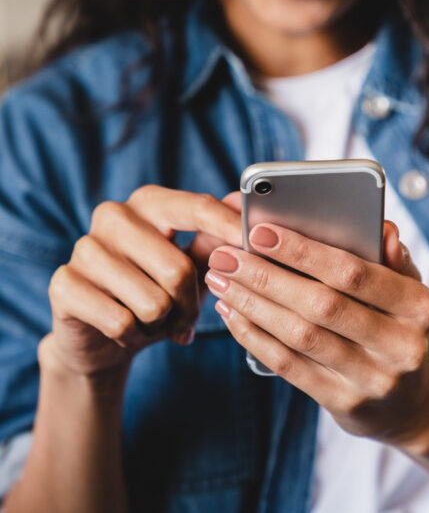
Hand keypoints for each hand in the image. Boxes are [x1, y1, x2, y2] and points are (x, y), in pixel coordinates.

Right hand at [44, 186, 241, 376]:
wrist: (102, 335)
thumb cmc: (155, 292)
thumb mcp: (191, 266)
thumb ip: (215, 239)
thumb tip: (243, 207)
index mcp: (150, 203)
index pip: (197, 207)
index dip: (229, 227)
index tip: (254, 242)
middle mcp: (114, 215)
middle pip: (178, 269)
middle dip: (190, 305)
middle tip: (185, 318)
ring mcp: (85, 247)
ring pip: (152, 302)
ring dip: (161, 324)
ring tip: (152, 321)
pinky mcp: (64, 283)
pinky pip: (121, 322)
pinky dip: (133, 337)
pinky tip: (126, 331)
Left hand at [205, 221, 428, 445]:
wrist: (408, 403)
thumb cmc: (397, 328)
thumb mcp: (407, 292)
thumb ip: (392, 259)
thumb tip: (382, 229)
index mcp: (418, 307)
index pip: (355, 273)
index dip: (304, 252)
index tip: (260, 232)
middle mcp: (400, 346)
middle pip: (321, 305)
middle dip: (266, 276)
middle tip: (226, 256)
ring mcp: (372, 380)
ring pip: (300, 336)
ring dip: (252, 305)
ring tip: (221, 280)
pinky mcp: (344, 403)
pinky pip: (290, 366)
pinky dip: (255, 337)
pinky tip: (232, 314)